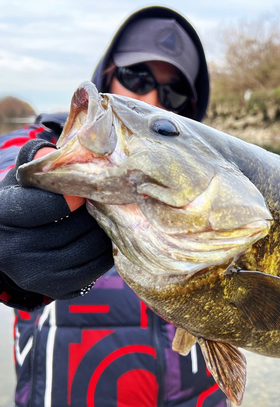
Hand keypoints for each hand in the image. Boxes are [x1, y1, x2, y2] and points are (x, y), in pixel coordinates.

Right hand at [0, 139, 113, 301]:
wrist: (11, 249)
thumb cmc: (23, 206)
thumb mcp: (21, 183)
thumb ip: (35, 163)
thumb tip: (55, 152)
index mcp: (4, 216)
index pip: (50, 205)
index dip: (75, 196)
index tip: (85, 191)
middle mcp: (14, 250)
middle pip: (77, 227)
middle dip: (96, 211)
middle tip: (106, 201)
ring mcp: (35, 275)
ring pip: (91, 247)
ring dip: (104, 230)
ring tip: (105, 218)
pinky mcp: (57, 289)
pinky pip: (96, 267)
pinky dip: (106, 250)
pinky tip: (103, 237)